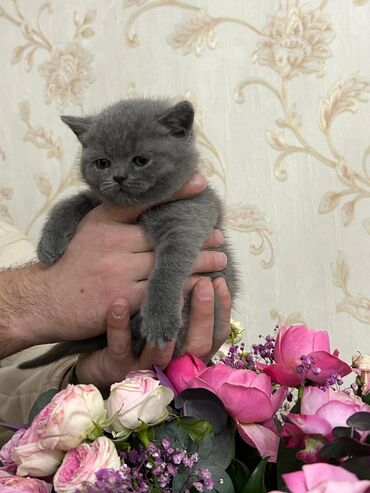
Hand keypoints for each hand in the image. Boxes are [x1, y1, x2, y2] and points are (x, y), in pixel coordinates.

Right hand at [20, 174, 225, 346]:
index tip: (199, 183)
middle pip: (163, 237)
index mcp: (104, 220)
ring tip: (219, 260)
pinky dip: (181, 288)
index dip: (174, 192)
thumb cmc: (71, 264)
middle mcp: (112, 240)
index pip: (144, 202)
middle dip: (194, 238)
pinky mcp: (122, 297)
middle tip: (218, 236)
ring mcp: (117, 269)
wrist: (45, 300)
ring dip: (197, 263)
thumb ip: (116, 217)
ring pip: (166, 264)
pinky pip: (160, 291)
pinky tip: (200, 286)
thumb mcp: (88, 230)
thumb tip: (147, 205)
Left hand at [74, 278, 231, 393]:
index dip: (222, 309)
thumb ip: (184, 298)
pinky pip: (121, 346)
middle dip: (203, 314)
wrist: (100, 357)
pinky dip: (121, 324)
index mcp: (188, 350)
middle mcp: (173, 363)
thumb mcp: (166, 314)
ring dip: (166, 321)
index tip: (220, 281)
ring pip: (161, 352)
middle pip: (198, 346)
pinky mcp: (117, 366)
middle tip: (202, 282)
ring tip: (168, 291)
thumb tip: (206, 266)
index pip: (216, 333)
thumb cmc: (139, 330)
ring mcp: (145, 367)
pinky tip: (119, 302)